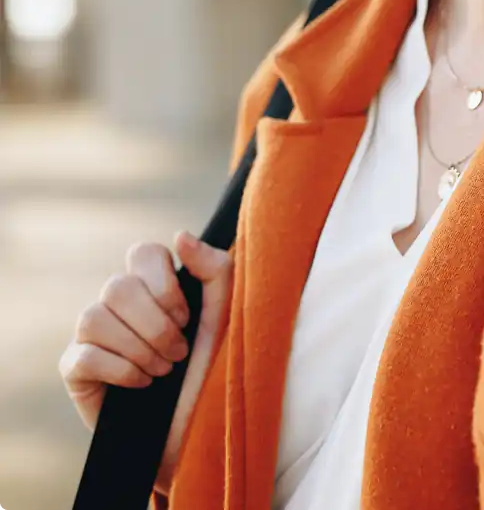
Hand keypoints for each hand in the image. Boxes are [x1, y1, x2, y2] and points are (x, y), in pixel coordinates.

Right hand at [59, 232, 232, 491]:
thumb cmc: (216, 366)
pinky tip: (143, 384)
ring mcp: (95, 334)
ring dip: (138, 348)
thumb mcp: (228, 315)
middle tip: (180, 351)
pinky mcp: (77, 370)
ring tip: (164, 370)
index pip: (143, 253)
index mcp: (155, 284)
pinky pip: (82, 355)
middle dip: (155, 324)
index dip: (164, 284)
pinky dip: (119, 370)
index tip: (188, 316)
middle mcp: (120, 304)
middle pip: (117, 286)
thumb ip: (215, 270)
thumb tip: (179, 234)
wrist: (199, 429)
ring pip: (93, 316)